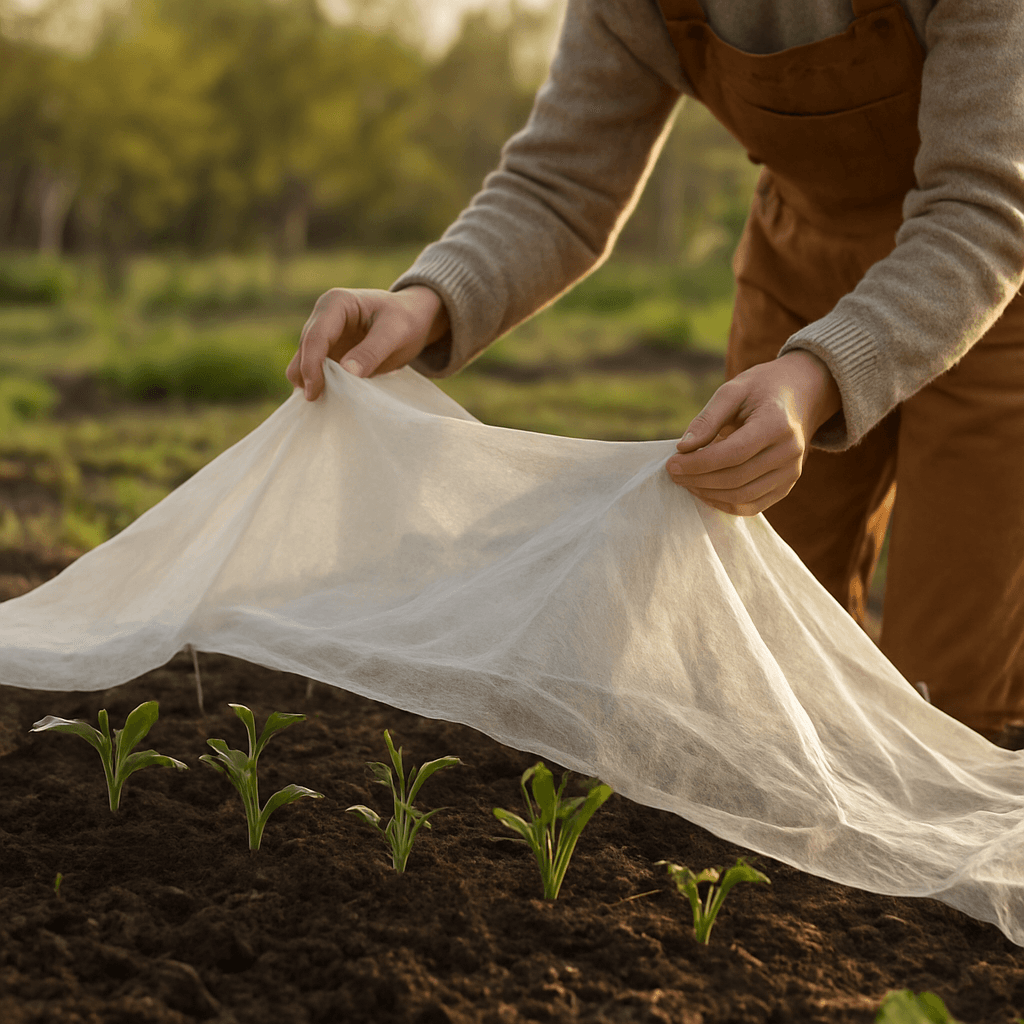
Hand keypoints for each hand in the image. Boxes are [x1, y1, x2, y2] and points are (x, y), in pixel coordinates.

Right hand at [286, 285, 449, 399]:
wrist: (413, 319)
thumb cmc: (406, 320)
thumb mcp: (395, 332)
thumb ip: (372, 351)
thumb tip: (346, 372)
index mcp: (336, 303)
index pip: (315, 336)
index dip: (311, 365)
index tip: (315, 392)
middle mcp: (323, 317)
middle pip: (305, 350)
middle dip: (307, 376)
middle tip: (317, 403)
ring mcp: (324, 335)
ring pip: (304, 362)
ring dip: (310, 382)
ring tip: (324, 404)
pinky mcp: (328, 352)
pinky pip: (315, 371)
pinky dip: (319, 385)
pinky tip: (328, 400)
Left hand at [665, 350, 841, 515]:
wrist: (801, 394)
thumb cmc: (761, 389)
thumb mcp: (733, 390)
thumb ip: (707, 419)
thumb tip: (683, 448)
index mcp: (777, 424)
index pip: (733, 453)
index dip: (699, 463)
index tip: (671, 463)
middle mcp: (790, 452)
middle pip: (736, 478)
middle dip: (698, 479)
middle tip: (673, 472)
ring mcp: (792, 472)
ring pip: (743, 496)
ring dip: (708, 493)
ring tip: (685, 480)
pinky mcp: (786, 485)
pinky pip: (752, 505)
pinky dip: (724, 502)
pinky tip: (704, 489)